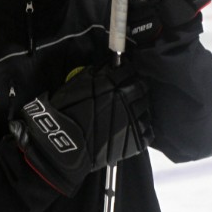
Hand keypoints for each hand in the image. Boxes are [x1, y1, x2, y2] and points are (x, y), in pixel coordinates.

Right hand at [9, 63, 152, 195]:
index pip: (129, 70)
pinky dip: (142, 126)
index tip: (123, 72)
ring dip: (139, 105)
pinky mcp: (136, 141)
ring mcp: (133, 121)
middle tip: (127, 89)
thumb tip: (108, 65)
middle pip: (141, 87)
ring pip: (146, 107)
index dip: (126, 70)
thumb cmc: (64, 112)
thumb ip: (94, 73)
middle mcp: (126, 100)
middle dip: (135, 85)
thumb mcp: (75, 85)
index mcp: (111, 84)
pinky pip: (148, 130)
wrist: (63, 146)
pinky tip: (132, 125)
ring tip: (129, 109)